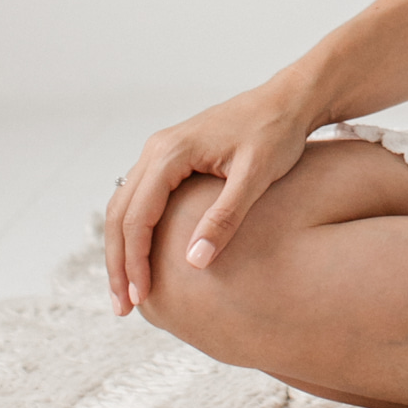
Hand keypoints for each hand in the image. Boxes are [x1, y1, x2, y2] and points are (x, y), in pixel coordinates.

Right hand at [105, 85, 315, 316]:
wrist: (289, 100)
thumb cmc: (276, 133)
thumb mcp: (256, 176)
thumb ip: (225, 217)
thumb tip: (193, 262)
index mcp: (170, 152)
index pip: (138, 216)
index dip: (135, 261)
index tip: (142, 298)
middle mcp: (157, 149)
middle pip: (119, 214)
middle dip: (118, 263)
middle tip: (123, 307)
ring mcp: (161, 152)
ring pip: (124, 207)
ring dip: (121, 250)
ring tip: (128, 292)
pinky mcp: (172, 159)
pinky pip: (140, 199)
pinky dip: (134, 232)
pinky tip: (143, 259)